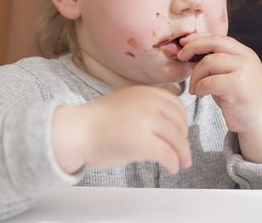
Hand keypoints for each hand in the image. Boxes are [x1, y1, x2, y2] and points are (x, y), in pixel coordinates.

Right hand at [53, 85, 190, 174]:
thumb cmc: (96, 122)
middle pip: (179, 123)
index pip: (176, 105)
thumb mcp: (126, 103)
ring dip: (182, 154)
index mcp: (145, 92)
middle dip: (184, 140)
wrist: (77, 131)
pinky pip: (167, 154)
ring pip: (177, 139)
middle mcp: (148, 103)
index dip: (182, 122)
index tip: (182, 133)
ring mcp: (146, 122)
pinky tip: (171, 168)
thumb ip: (146, 108)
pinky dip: (173, 163)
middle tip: (184, 153)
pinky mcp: (142, 142)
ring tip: (181, 163)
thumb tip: (168, 127)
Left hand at [176, 33, 261, 131]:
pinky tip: (200, 94)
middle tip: (181, 57)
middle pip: (214, 42)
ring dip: (195, 75)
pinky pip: (210, 82)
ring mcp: (244, 71)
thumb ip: (213, 62)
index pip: (217, 37)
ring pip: (209, 62)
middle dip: (192, 47)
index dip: (197, 38)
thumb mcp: (227, 75)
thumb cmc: (238, 98)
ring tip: (194, 88)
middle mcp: (246, 58)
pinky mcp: (239, 87)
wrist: (259, 121)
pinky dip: (200, 87)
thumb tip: (187, 52)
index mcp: (243, 52)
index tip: (183, 44)